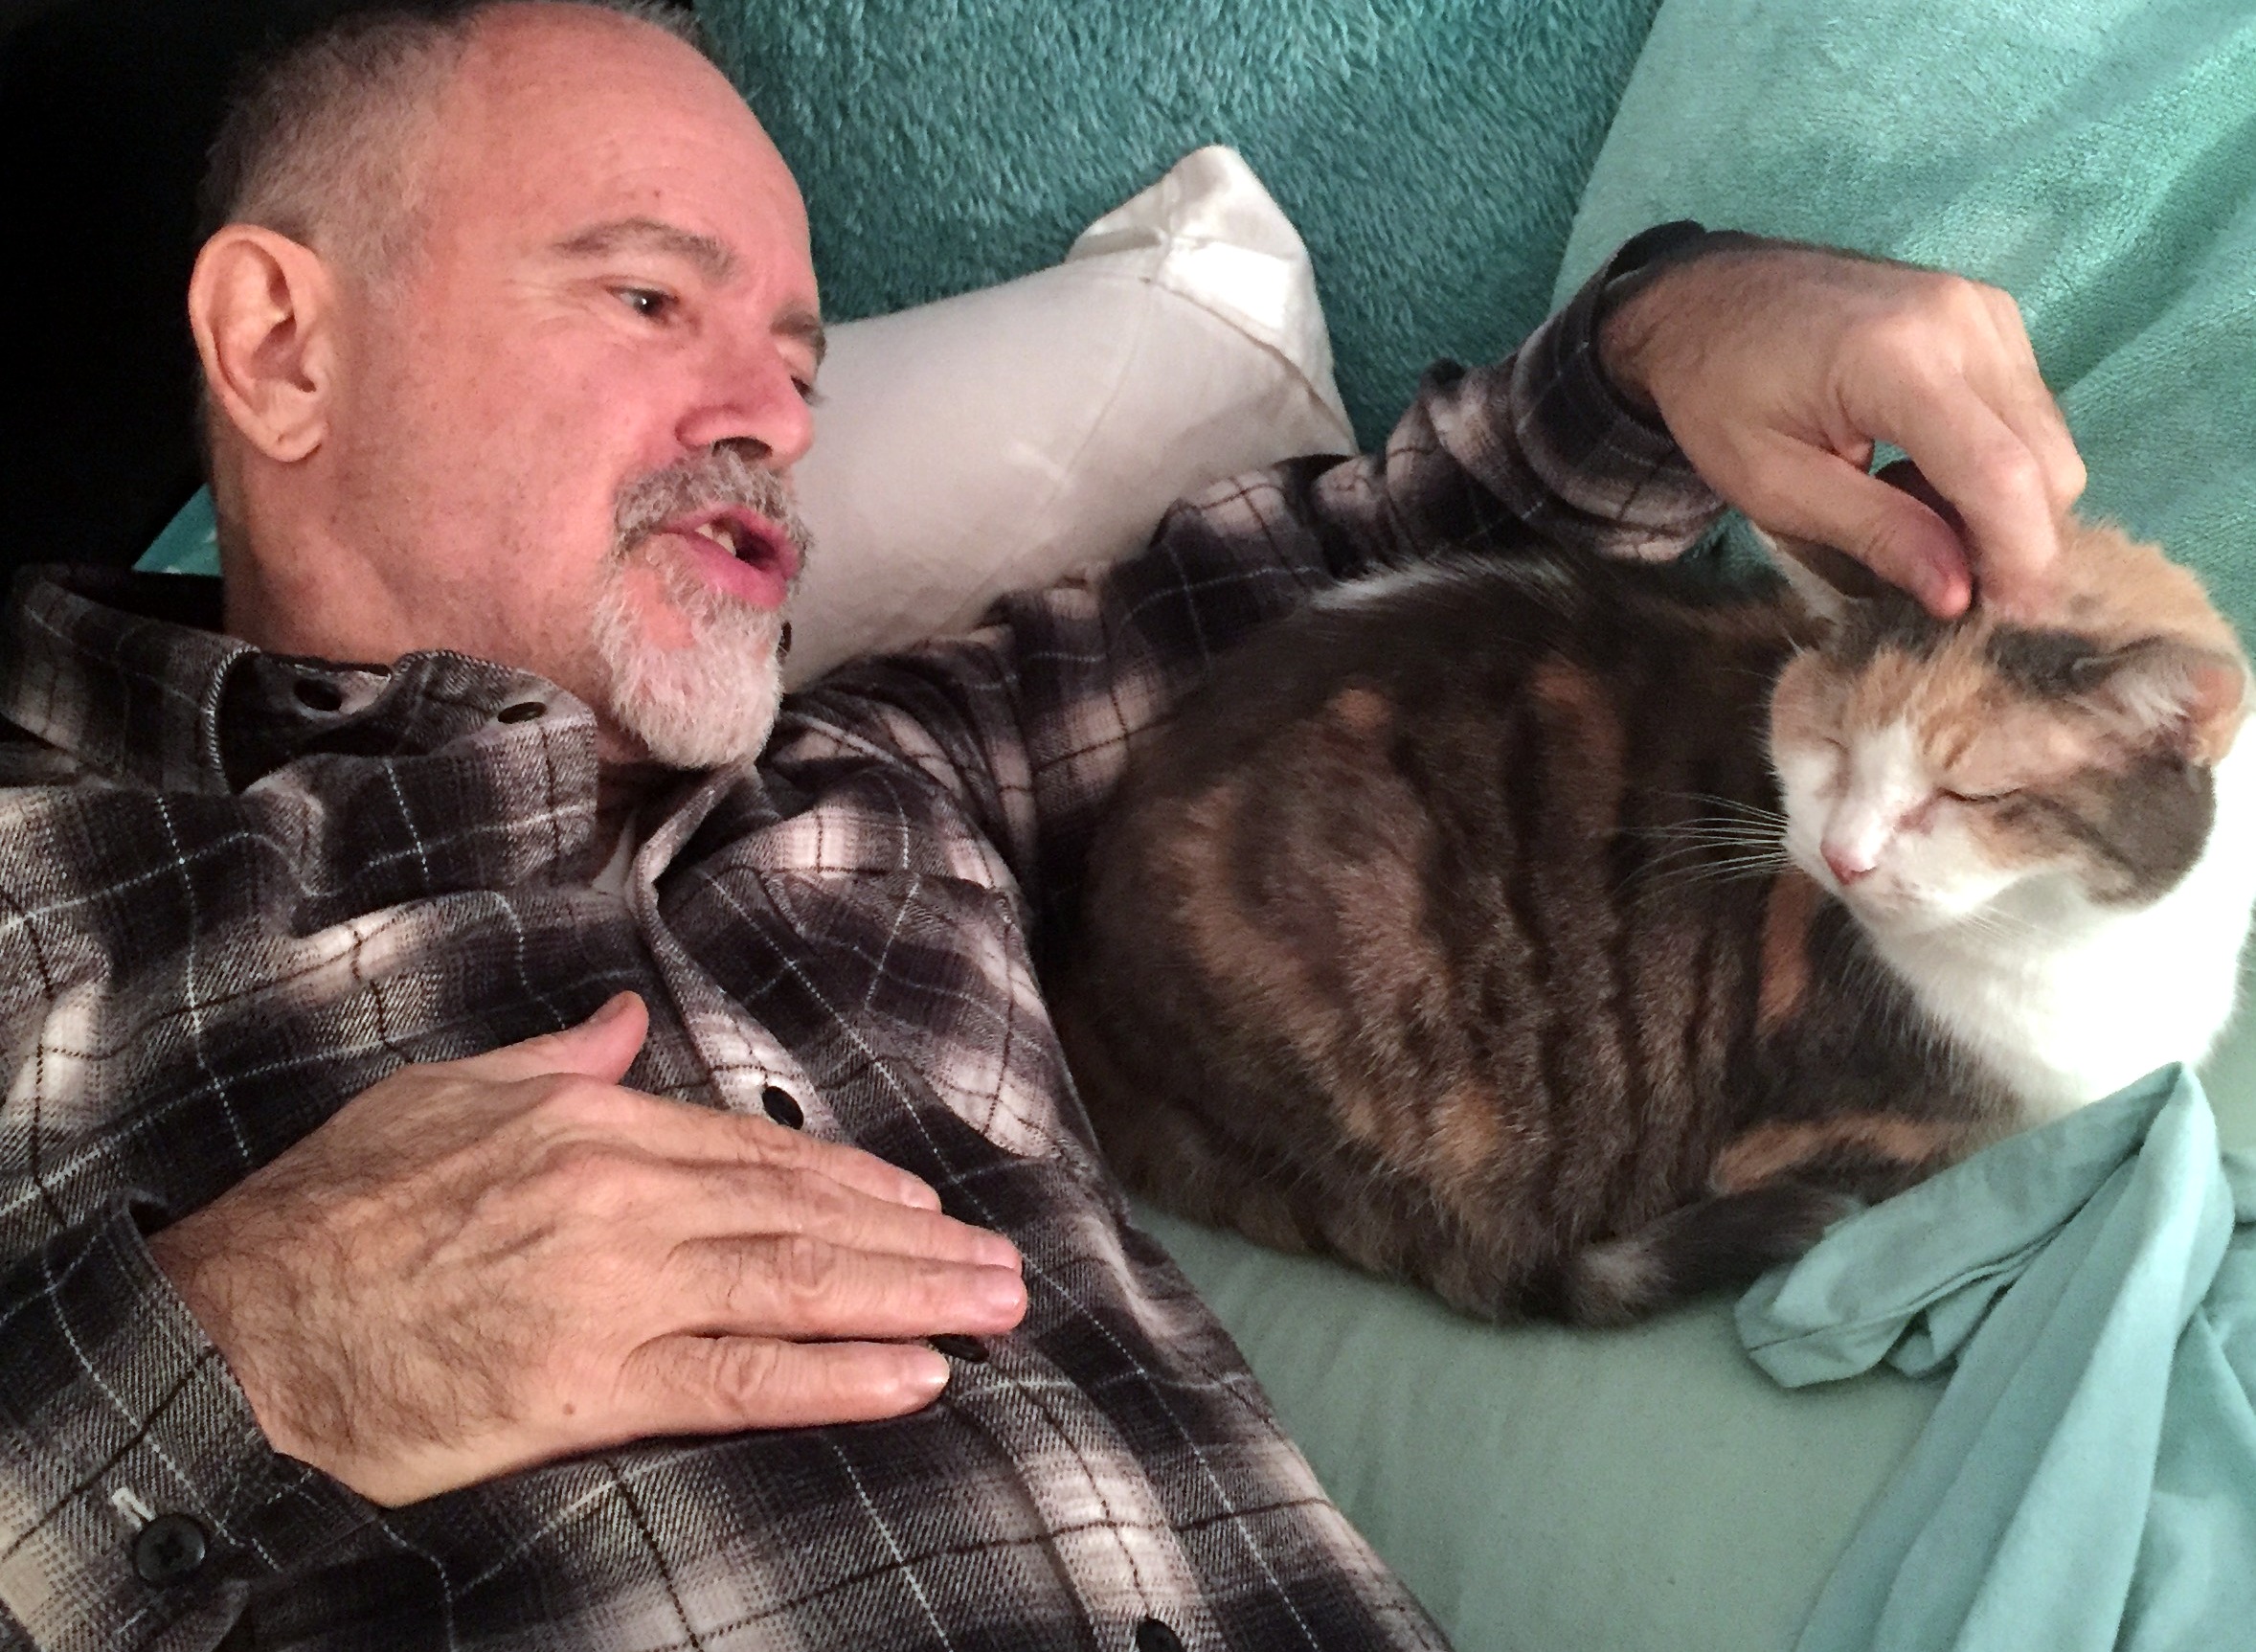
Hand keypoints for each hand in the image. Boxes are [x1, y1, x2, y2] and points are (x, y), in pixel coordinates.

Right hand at [147, 993, 1024, 1505]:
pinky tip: (914, 1378)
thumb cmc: (331, 1215)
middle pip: (799, 1214)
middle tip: (1005, 1263)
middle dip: (915, 1242)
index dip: (851, 1179)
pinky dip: (837, 1376)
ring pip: (794, 1284)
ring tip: (994, 1308)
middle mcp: (619, 1193)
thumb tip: (622, 1019)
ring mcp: (611, 1287)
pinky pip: (740, 1379)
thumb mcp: (442, 1095)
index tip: (920, 1203)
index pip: (754, 1149)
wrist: (235, 1330)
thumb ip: (553, 1060)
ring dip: (910, 1297)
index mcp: (588, 1121)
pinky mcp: (588, 1383)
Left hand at [1599, 239, 2086, 617]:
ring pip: (2049, 439)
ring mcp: (1983, 309)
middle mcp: (1960, 321)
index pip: (1999, 475)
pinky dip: (1997, 460)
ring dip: (2003, 502)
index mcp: (1896, 359)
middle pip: (2046, 462)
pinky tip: (1922, 469)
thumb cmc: (1719, 397)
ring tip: (1912, 513)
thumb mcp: (1774, 486)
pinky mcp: (1990, 313)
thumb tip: (1959, 597)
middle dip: (2014, 540)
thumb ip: (1873, 534)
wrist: (1706, 300)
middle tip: (1943, 581)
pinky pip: (2029, 410)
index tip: (2008, 622)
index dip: (2018, 559)